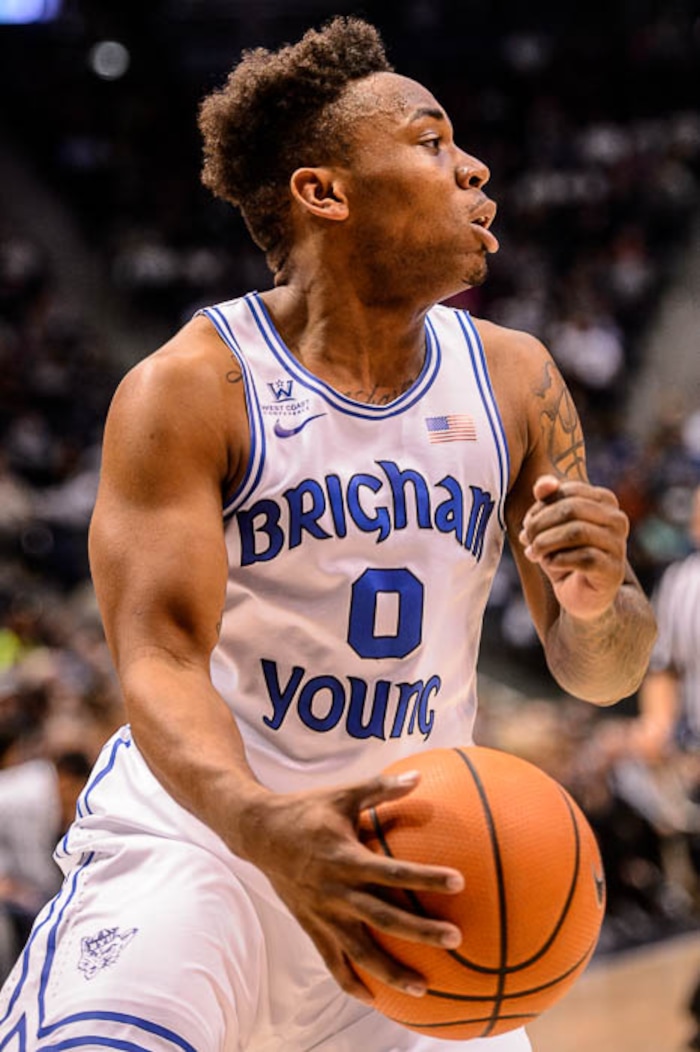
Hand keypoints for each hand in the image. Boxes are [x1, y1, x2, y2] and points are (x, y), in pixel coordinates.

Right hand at [238, 770, 463, 1002]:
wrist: (258, 833)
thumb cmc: (306, 809)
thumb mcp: (344, 794)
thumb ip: (381, 788)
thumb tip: (419, 776)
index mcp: (346, 858)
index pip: (391, 872)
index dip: (424, 877)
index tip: (458, 882)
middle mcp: (336, 890)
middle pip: (384, 917)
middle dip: (420, 931)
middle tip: (455, 938)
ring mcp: (322, 913)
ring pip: (360, 950)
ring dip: (391, 970)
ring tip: (423, 989)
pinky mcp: (311, 925)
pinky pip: (332, 960)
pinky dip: (351, 982)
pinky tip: (374, 999)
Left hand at [518, 475, 628, 620]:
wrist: (581, 595)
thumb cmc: (564, 554)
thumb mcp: (551, 525)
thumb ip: (547, 500)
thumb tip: (543, 484)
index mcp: (605, 501)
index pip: (569, 491)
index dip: (541, 506)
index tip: (527, 523)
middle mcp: (617, 520)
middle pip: (572, 509)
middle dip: (541, 523)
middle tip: (526, 538)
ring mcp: (618, 545)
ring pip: (577, 532)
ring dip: (546, 542)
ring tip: (533, 552)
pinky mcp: (614, 570)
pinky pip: (583, 558)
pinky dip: (558, 560)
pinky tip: (548, 564)